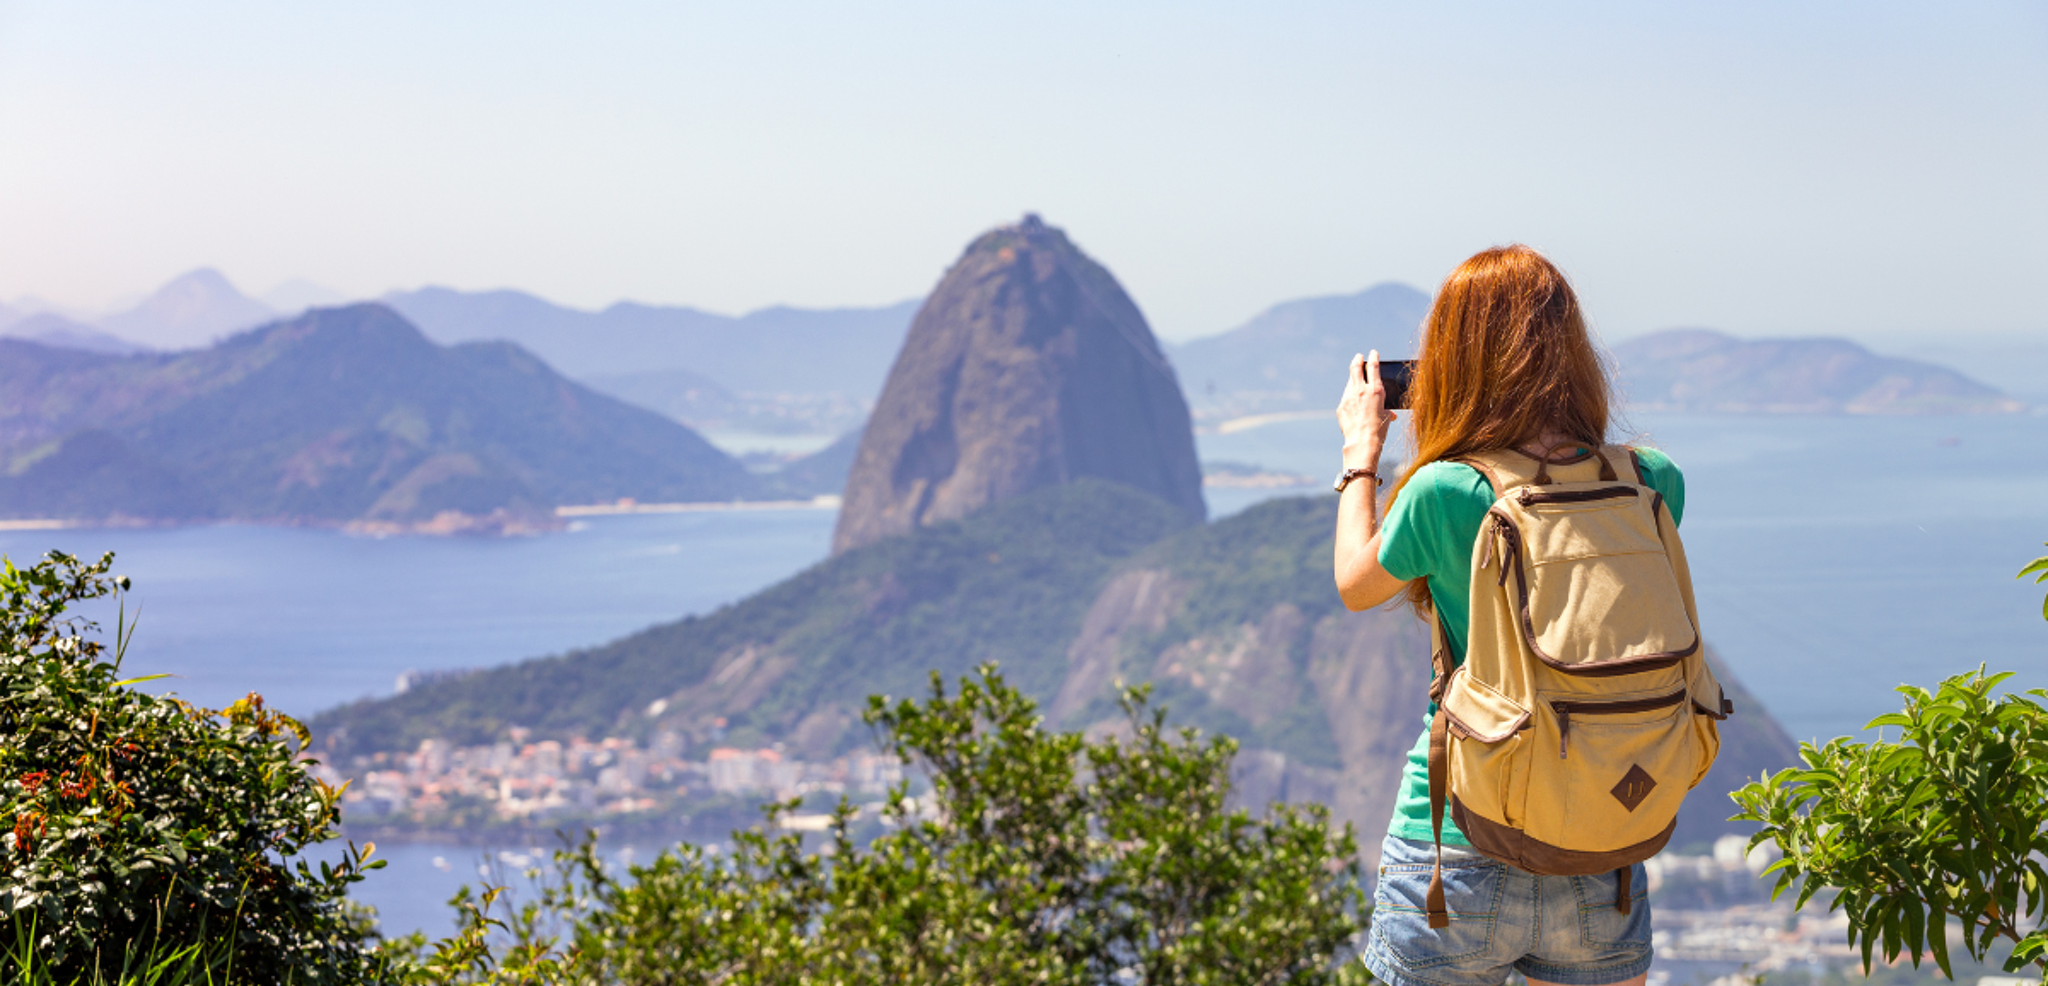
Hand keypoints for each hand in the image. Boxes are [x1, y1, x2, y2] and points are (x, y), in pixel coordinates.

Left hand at [1336, 350, 1396, 466]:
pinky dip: (1350, 396)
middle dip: (1358, 360)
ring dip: (1354, 380)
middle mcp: (1361, 390)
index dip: (1373, 357)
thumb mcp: (1387, 417)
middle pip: (1356, 368)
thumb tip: (1390, 413)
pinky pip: (1346, 397)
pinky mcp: (1341, 406)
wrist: (1362, 442)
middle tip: (1359, 357)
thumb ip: (1387, 410)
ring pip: (1350, 382)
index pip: (1374, 367)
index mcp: (1376, 390)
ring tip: (1357, 380)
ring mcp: (1349, 397)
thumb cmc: (1378, 430)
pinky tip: (1353, 401)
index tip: (1373, 353)